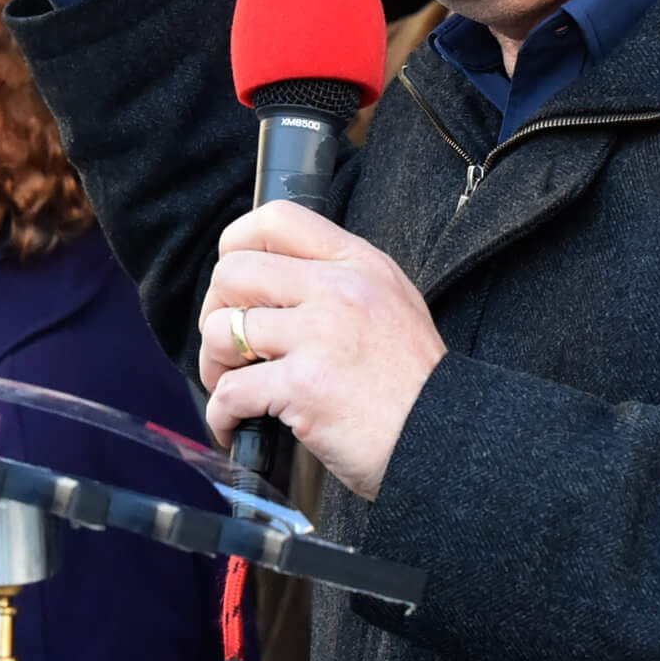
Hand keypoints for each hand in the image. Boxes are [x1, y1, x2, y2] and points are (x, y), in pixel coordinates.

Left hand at [197, 202, 446, 500]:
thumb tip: (273, 282)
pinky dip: (222, 415)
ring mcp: (320, 336)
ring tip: (230, 386)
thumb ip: (340, 283)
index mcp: (359, 263)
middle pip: (233, 273)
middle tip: (226, 346)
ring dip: (213, 365)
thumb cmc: (414, 385)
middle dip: (214, 312)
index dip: (236, 245)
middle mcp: (339, 289)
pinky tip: (236, 426)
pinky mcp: (304, 386)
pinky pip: (230, 392)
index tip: (232, 282)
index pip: (276, 219)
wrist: (446, 440)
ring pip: (221, 330)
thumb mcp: (392, 304)